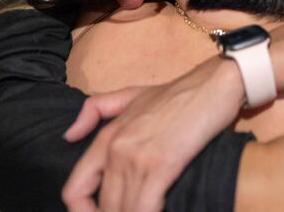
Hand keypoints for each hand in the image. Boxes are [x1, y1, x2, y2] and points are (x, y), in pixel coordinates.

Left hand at [62, 57, 243, 211]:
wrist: (214, 84)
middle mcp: (115, 150)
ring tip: (148, 210)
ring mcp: (136, 158)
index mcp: (106, 137)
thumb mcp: (131, 95)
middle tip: (136, 210)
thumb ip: (96, 110)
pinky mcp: (161, 165)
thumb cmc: (179, 93)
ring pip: (123, 211)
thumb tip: (69, 135)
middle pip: (102, 207)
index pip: (73, 191)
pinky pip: (144, 208)